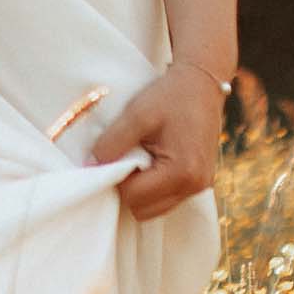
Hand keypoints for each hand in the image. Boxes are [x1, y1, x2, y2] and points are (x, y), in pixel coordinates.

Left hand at [83, 61, 226, 219]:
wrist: (202, 83)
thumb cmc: (171, 96)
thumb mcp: (137, 114)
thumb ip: (112, 143)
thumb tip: (91, 166)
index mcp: (181, 172)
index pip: (133, 196)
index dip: (117, 178)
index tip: (117, 153)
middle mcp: (195, 185)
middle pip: (144, 210)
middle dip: (129, 188)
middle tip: (128, 156)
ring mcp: (200, 186)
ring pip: (155, 209)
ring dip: (142, 190)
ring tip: (142, 157)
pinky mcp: (200, 182)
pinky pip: (167, 199)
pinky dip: (155, 187)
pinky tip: (153, 161)